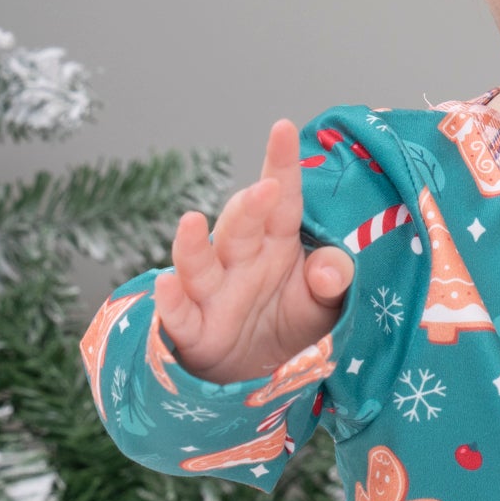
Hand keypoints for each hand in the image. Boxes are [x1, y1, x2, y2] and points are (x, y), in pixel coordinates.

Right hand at [153, 118, 354, 383]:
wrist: (254, 371)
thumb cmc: (288, 320)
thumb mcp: (323, 303)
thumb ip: (332, 280)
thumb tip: (331, 269)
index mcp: (277, 242)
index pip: (282, 199)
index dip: (281, 164)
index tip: (283, 128)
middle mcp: (241, 259)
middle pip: (241, 226)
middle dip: (250, 207)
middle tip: (264, 189)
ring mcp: (212, 291)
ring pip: (200, 263)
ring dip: (194, 244)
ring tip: (192, 221)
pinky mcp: (193, 328)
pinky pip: (179, 314)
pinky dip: (170, 303)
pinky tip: (167, 286)